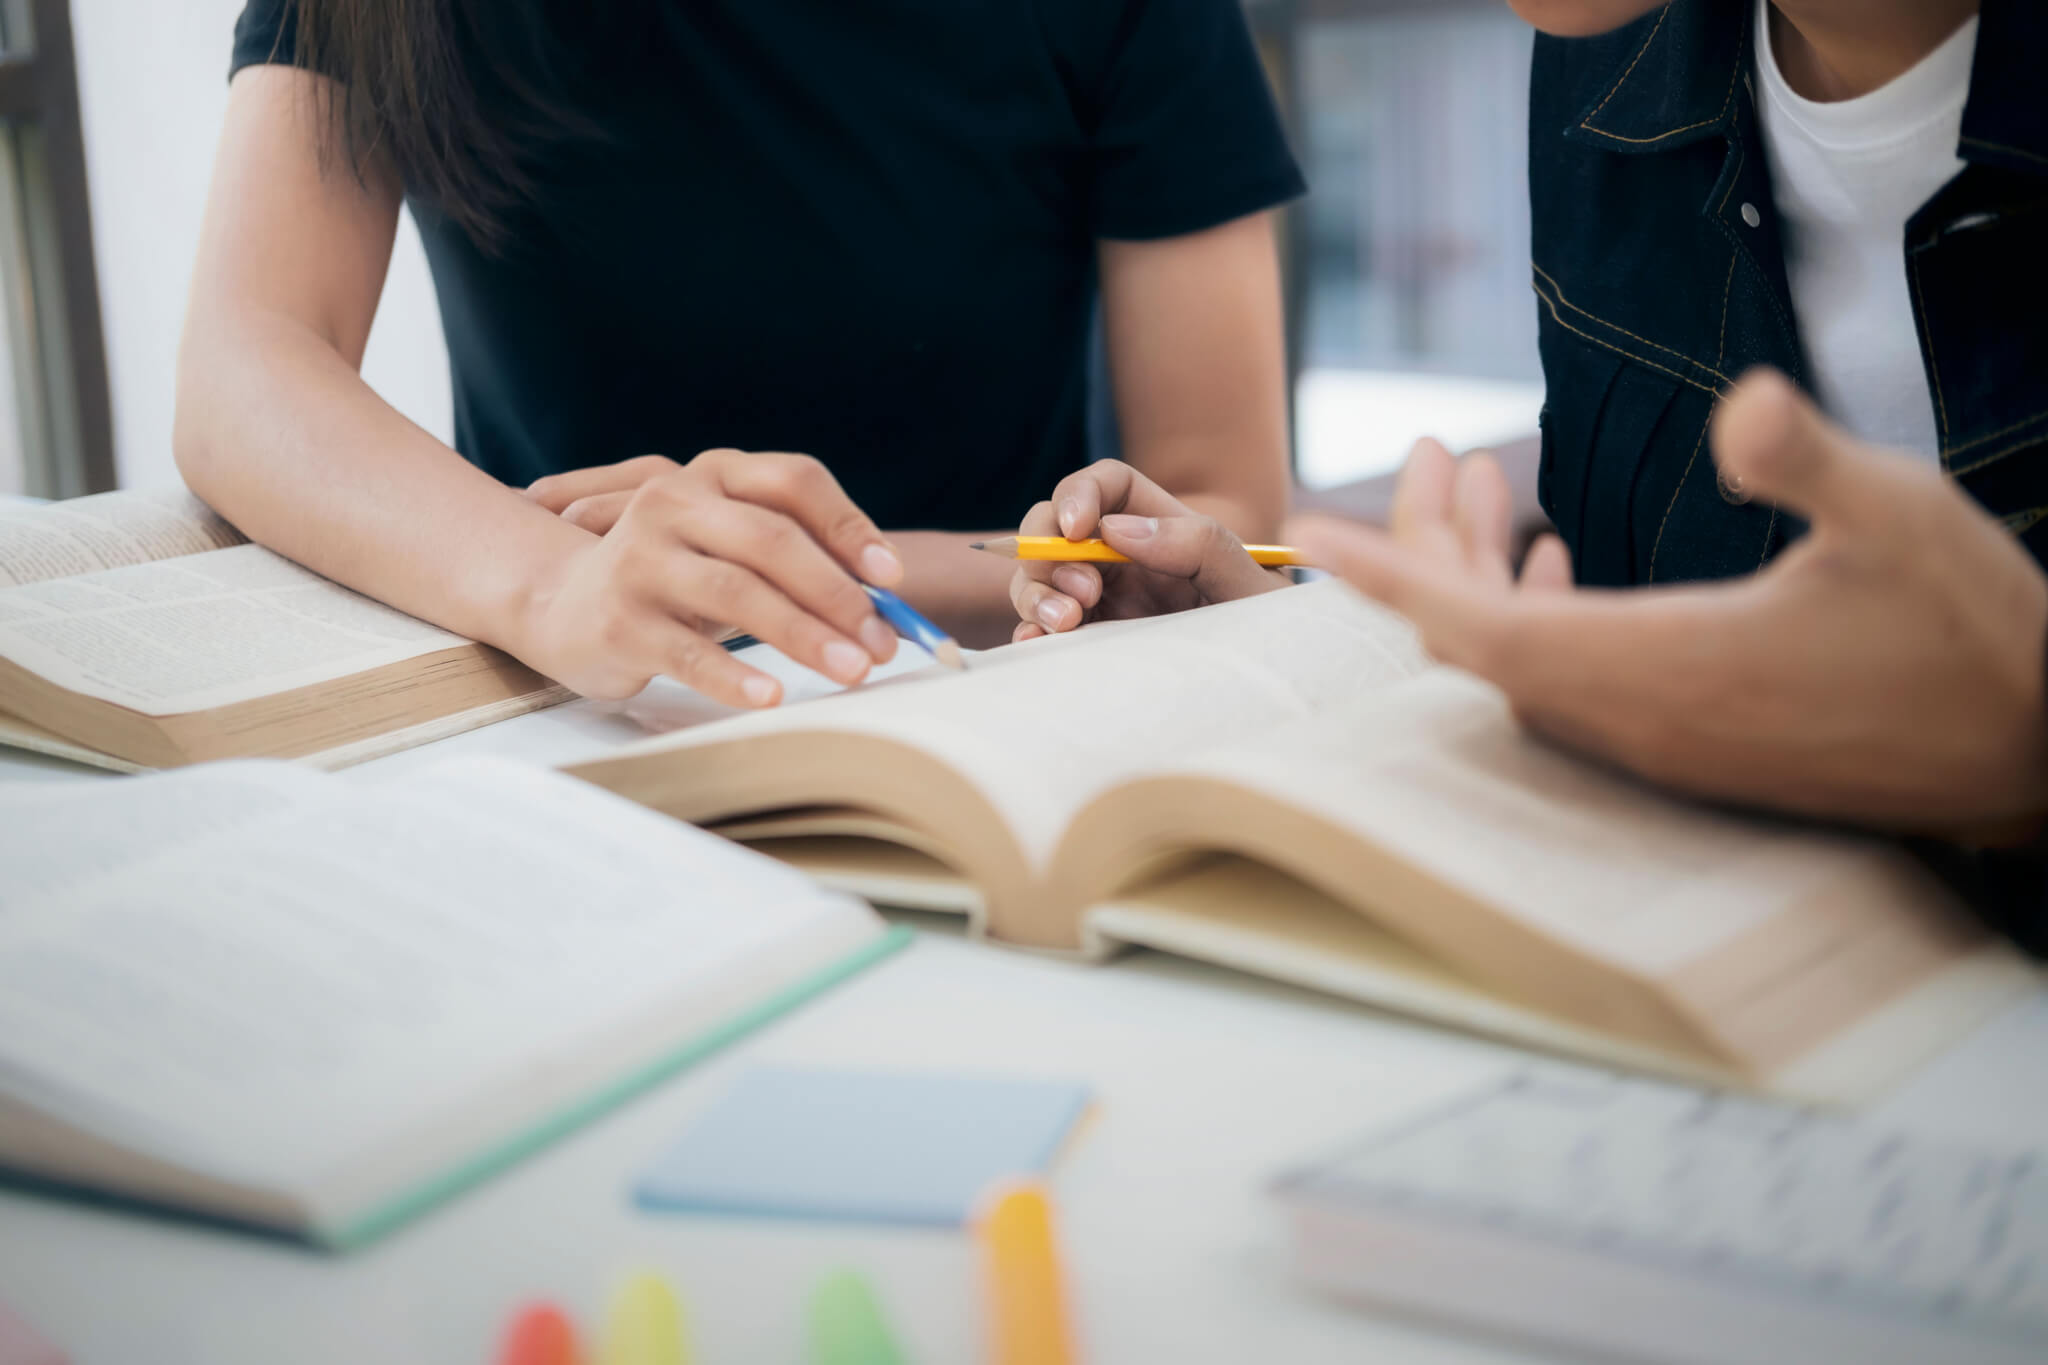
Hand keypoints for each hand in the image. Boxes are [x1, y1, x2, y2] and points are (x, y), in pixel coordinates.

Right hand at [519, 450, 903, 706]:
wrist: (563, 605)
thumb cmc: (674, 579)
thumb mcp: (729, 547)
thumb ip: (797, 558)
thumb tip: (884, 607)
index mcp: (713, 476)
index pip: (794, 481)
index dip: (849, 525)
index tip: (893, 577)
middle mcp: (673, 504)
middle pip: (771, 539)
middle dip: (837, 595)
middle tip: (881, 643)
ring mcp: (640, 559)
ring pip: (736, 592)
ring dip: (803, 635)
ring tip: (849, 670)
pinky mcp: (621, 619)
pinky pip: (689, 651)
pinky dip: (735, 676)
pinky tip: (772, 696)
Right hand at [1008, 460, 1287, 642]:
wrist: (1267, 686)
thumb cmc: (1270, 628)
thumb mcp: (1250, 584)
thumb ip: (1201, 546)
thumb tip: (1119, 529)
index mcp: (1160, 527)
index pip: (1106, 485)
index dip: (1080, 494)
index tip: (1078, 527)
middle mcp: (1121, 558)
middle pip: (1053, 528)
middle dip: (1049, 551)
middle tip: (1081, 592)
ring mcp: (1100, 601)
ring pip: (1039, 577)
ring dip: (1035, 592)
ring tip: (1063, 623)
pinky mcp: (1089, 642)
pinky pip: (1042, 628)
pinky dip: (1029, 631)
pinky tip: (1036, 642)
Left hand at [1291, 369, 2047, 838]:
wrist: (2039, 756)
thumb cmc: (1977, 637)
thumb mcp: (1903, 520)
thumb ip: (1808, 462)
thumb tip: (1741, 402)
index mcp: (1662, 670)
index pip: (1476, 624)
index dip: (1389, 574)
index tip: (1312, 532)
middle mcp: (1638, 721)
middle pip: (1482, 638)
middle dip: (1435, 545)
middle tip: (1433, 453)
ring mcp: (1661, 743)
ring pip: (1523, 658)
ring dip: (1485, 573)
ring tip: (1480, 482)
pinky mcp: (1691, 745)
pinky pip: (1572, 680)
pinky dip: (1539, 615)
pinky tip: (1552, 556)